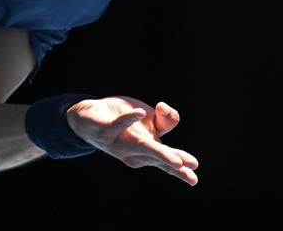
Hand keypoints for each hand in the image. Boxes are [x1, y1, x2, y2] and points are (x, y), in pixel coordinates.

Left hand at [65, 95, 199, 185]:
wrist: (87, 118)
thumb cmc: (123, 122)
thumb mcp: (149, 118)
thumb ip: (165, 119)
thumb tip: (164, 109)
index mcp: (146, 152)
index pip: (166, 161)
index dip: (181, 167)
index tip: (195, 172)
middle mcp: (133, 152)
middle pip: (157, 157)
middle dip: (173, 164)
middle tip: (191, 173)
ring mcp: (119, 143)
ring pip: (141, 146)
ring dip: (158, 152)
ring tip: (174, 160)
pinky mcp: (105, 130)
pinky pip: (118, 124)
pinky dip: (128, 119)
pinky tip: (138, 113)